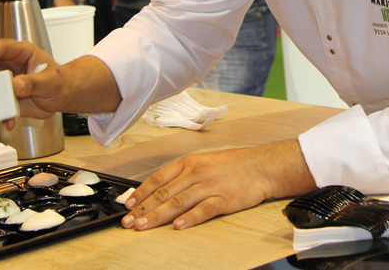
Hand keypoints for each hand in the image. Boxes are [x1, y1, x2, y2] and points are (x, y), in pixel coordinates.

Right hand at [0, 39, 64, 129]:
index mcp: (22, 53)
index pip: (2, 47)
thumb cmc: (59, 81)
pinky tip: (7, 121)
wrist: (61, 96)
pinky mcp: (4, 95)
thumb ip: (34, 82)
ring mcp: (5, 80)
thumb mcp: (50, 81)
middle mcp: (9, 64)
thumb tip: (16, 85)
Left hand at [120, 140, 315, 230]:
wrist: (260, 166)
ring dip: (158, 215)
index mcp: (189, 162)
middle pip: (164, 192)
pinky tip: (177, 226)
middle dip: (143, 209)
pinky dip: (189, 218)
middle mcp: (196, 173)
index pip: (158, 178)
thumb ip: (182, 175)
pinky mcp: (224, 199)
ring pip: (178, 202)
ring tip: (143, 226)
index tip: (128, 205)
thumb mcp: (203, 162)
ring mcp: (210, 186)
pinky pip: (203, 210)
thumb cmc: (232, 165)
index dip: (141, 193)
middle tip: (128, 221)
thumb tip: (159, 189)